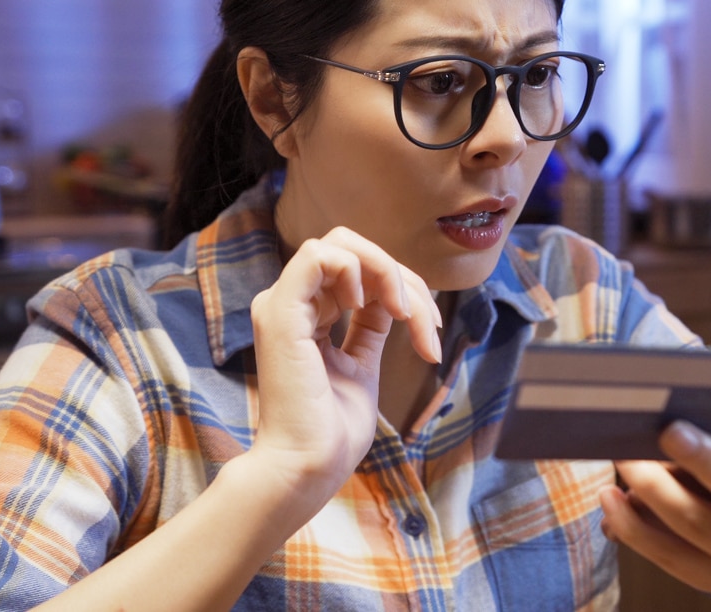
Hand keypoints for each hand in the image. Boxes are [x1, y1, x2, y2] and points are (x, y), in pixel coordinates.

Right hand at [246, 226, 441, 510]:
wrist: (309, 468)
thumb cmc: (333, 432)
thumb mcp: (362, 365)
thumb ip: (370, 327)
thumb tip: (393, 299)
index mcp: (307, 316)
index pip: (360, 273)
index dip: (406, 290)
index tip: (431, 336)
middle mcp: (291, 304)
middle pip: (353, 248)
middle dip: (401, 276)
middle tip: (420, 322)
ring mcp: (282, 305)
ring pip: (340, 244)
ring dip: (387, 272)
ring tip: (402, 314)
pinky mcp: (280, 313)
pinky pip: (317, 255)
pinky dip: (356, 270)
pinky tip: (369, 306)